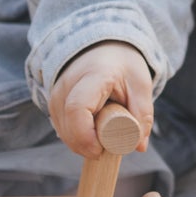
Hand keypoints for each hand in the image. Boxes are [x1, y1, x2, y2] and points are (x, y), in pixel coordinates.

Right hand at [48, 42, 153, 157]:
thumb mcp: (140, 85)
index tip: (101, 150)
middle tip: (108, 146)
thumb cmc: (122, 65)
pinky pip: (61, 129)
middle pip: (67, 126)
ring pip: (62, 131)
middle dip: (86, 146)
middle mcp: (67, 84)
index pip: (77, 109)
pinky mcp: (52, 103)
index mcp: (92, 76)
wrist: (102, 47)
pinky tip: (91, 130)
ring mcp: (55, 94)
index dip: (86, 136)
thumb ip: (142, 115)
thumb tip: (139, 146)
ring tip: (102, 130)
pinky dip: (76, 137)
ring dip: (81, 142)